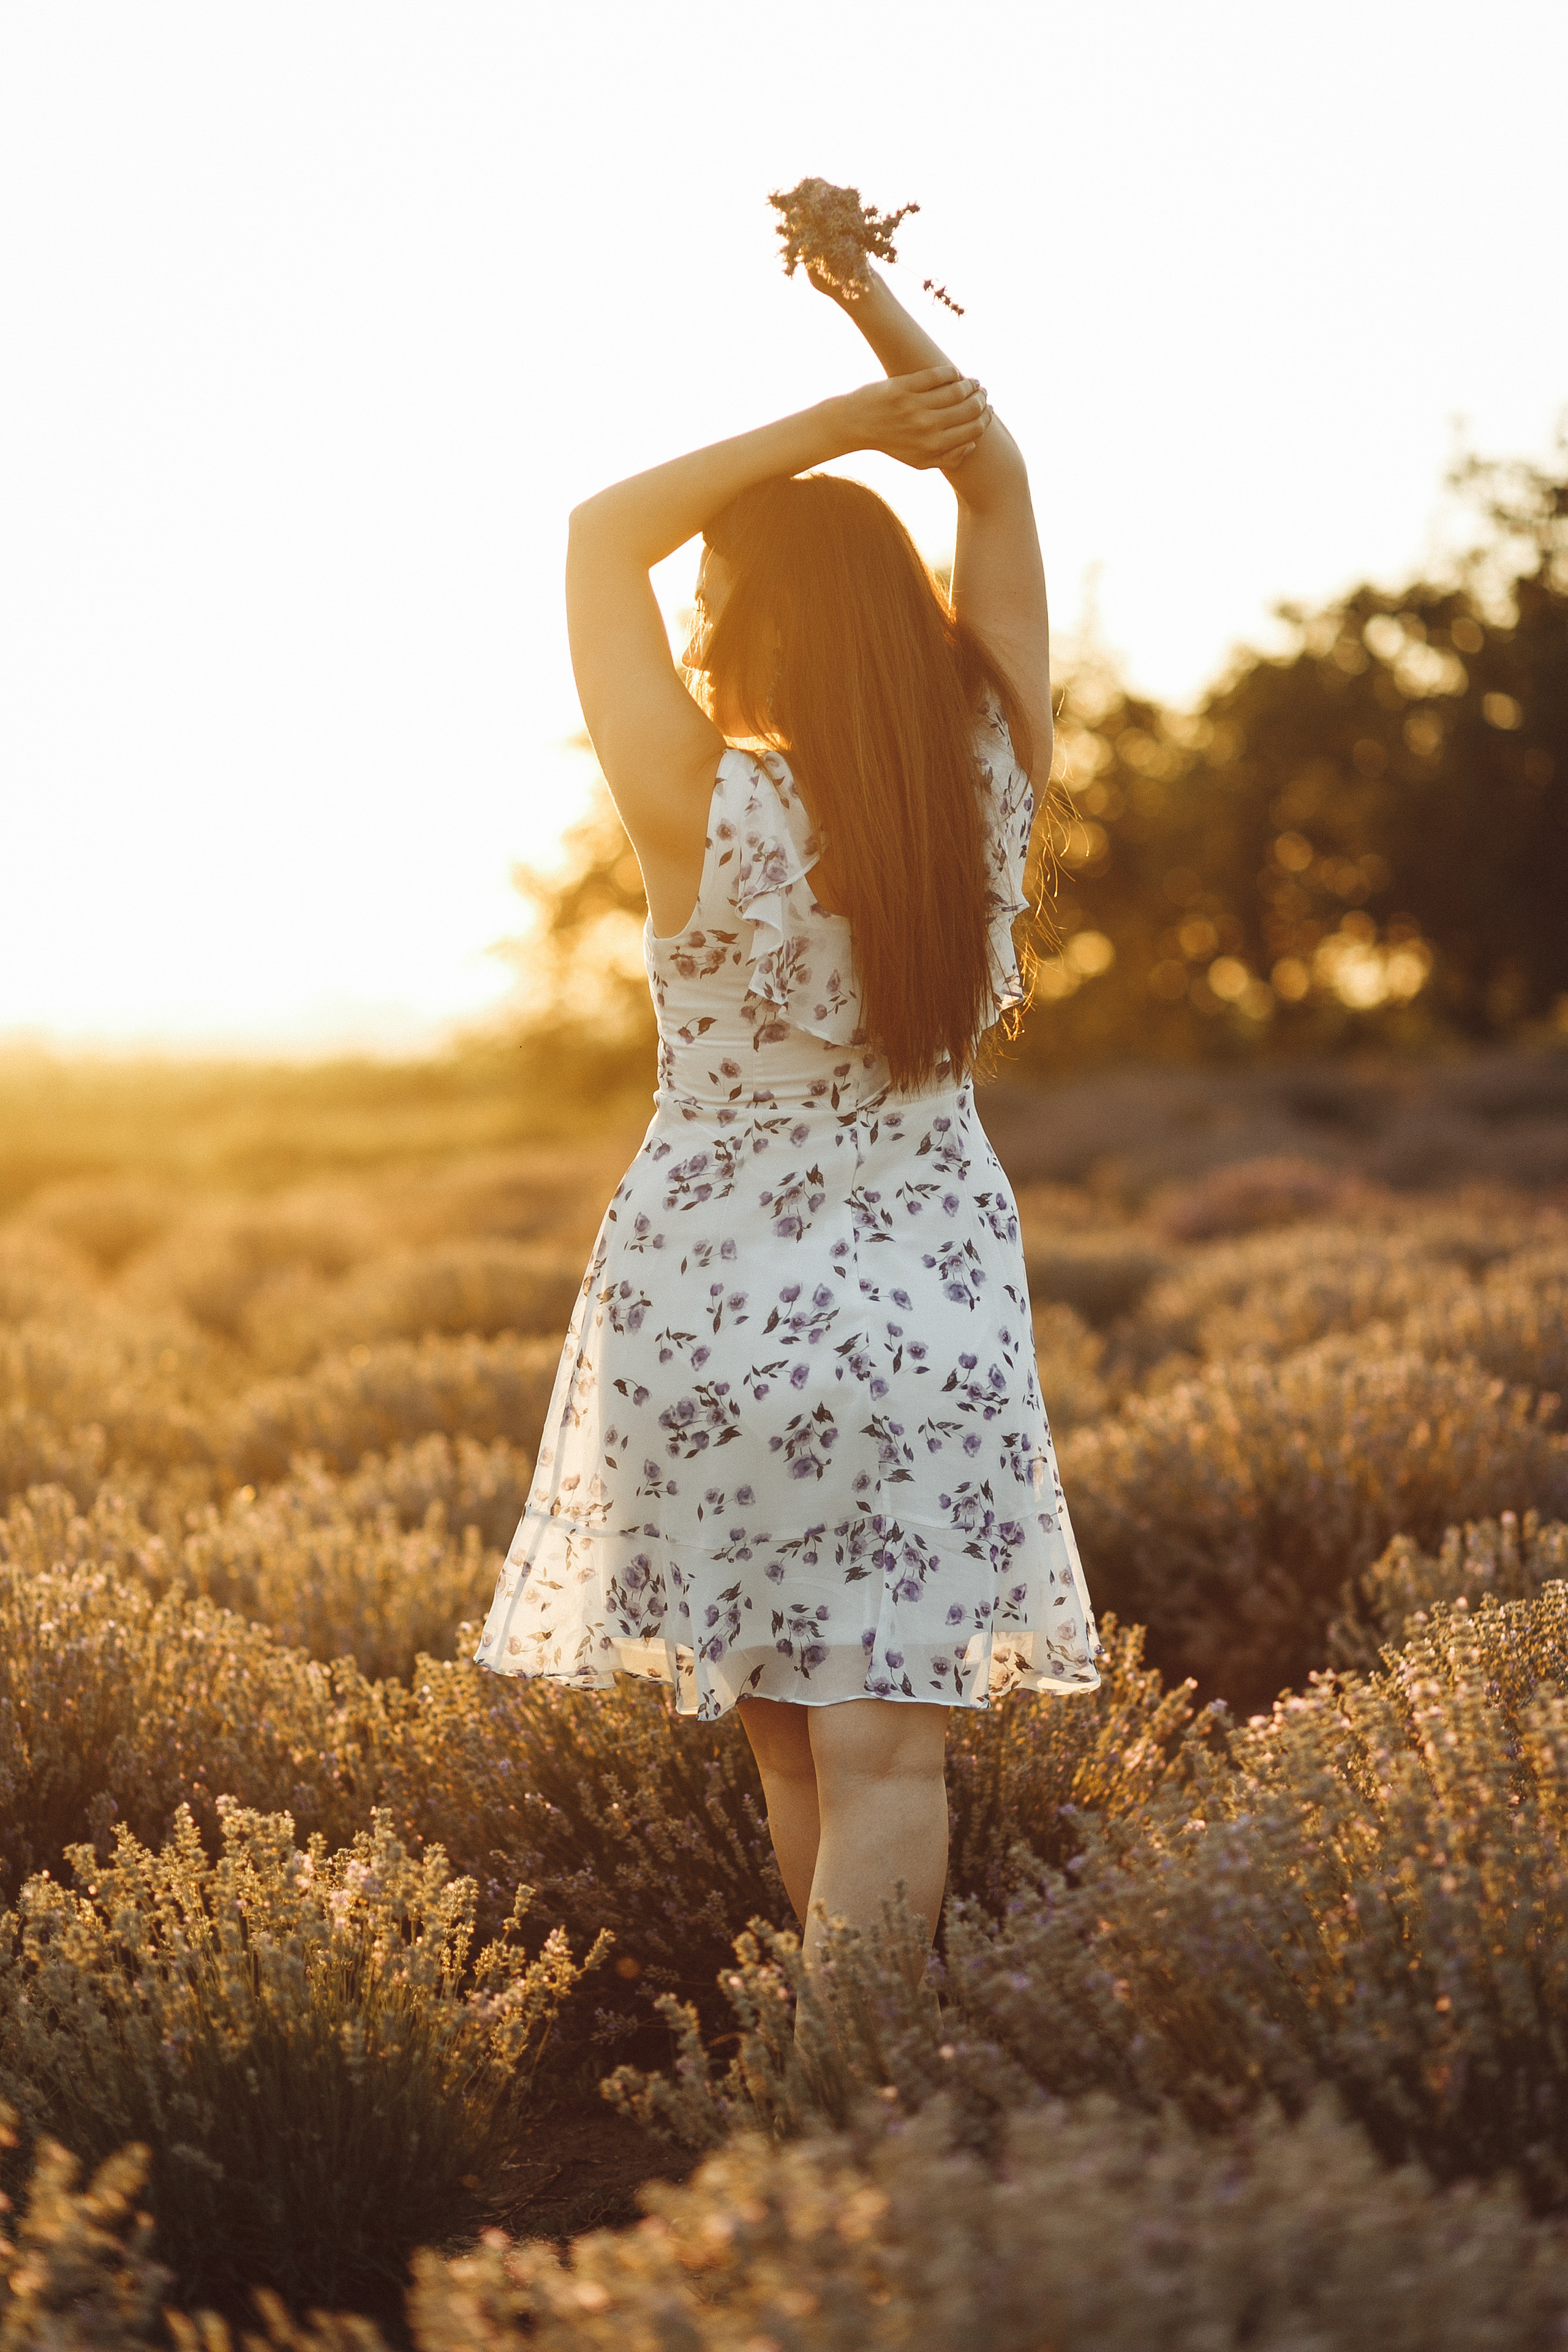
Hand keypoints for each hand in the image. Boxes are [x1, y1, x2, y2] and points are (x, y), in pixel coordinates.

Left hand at [836, 364, 992, 471]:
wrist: (855, 425)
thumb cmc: (891, 443)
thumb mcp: (918, 461)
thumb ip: (947, 459)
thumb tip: (973, 443)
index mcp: (933, 446)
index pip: (973, 429)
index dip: (986, 418)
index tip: (988, 409)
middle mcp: (926, 427)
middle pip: (969, 409)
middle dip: (982, 399)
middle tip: (982, 393)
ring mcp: (914, 406)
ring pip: (956, 391)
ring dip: (970, 385)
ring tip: (973, 383)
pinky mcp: (903, 387)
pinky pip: (937, 375)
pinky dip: (952, 373)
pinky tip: (955, 374)